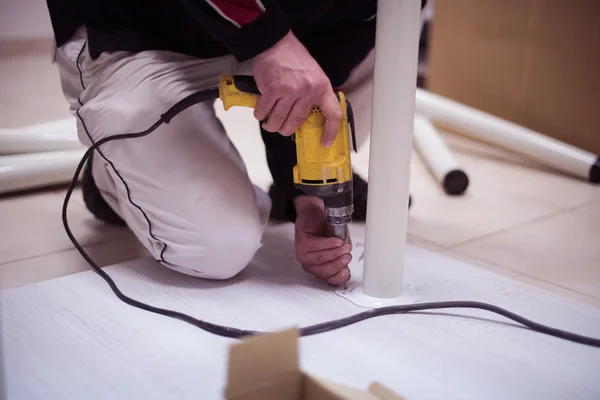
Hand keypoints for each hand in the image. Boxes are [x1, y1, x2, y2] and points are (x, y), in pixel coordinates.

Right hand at [252, 31, 341, 146]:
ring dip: (271, 125)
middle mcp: (307, 91)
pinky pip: (264, 111)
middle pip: (296, 122)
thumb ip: (314, 95)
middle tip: (282, 129)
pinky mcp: (272, 89)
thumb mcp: (314, 75)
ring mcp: (289, 91)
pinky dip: (260, 114)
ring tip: (269, 123)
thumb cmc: (294, 59)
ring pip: (278, 119)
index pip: (332, 114)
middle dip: (286, 129)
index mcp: (321, 87)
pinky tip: (260, 113)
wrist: (276, 43)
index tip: (325, 142)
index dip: (331, 131)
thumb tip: (308, 116)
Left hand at [294, 196, 351, 285]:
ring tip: (343, 245)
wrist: (315, 213)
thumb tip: (347, 260)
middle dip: (339, 263)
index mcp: (322, 267)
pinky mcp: (301, 245)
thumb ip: (343, 254)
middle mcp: (312, 264)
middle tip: (347, 254)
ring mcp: (304, 255)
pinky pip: (316, 247)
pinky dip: (328, 243)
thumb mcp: (340, 244)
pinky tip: (336, 240)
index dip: (340, 277)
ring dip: (335, 252)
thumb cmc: (327, 228)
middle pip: (325, 271)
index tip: (347, 270)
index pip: (331, 280)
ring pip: (321, 259)